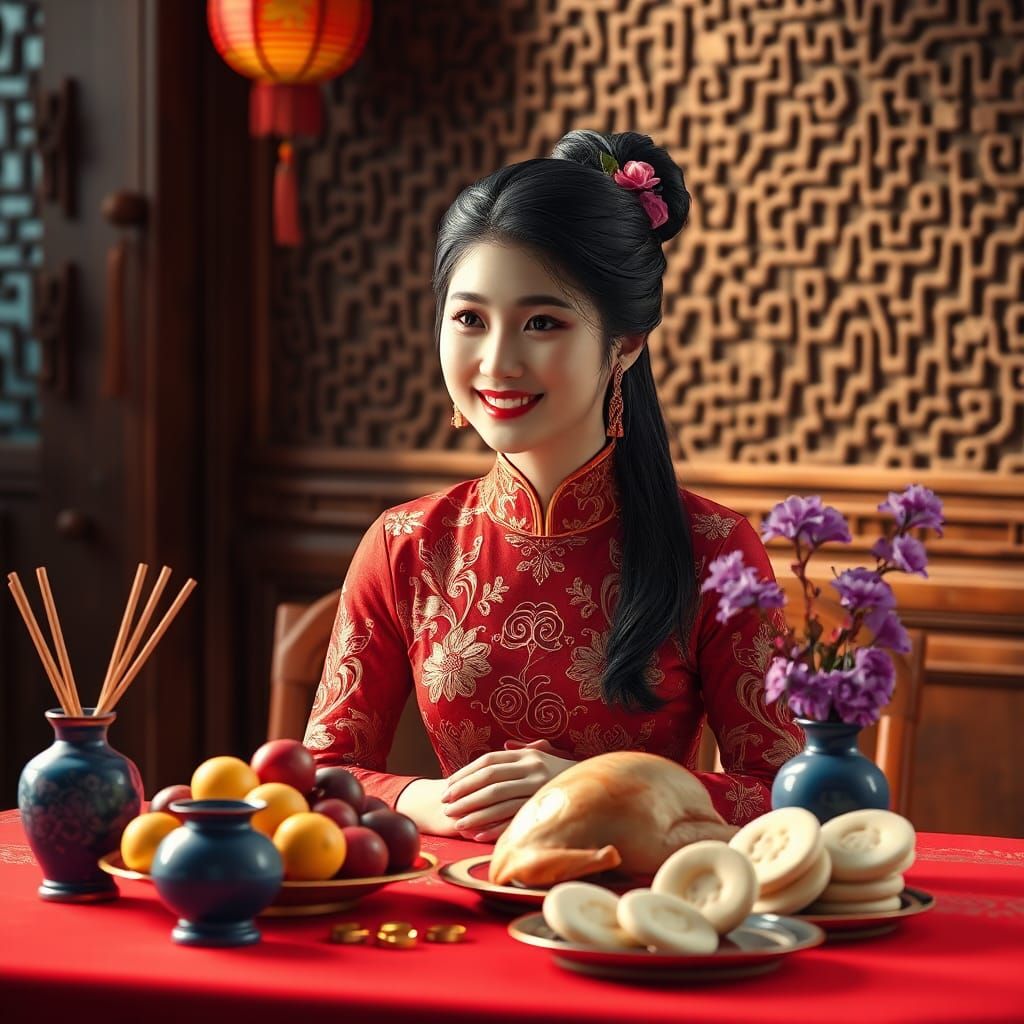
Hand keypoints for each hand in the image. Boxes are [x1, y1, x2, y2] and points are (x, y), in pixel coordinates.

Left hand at [440, 739, 576, 841]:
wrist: (601, 786)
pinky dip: (494, 827)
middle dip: (464, 793)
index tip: (448, 786)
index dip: (466, 773)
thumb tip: (506, 743)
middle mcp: (533, 769)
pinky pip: (515, 819)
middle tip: (445, 804)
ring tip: (456, 821)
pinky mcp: (545, 809)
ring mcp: (540, 788)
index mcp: (528, 756)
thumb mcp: (545, 757)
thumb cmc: (564, 774)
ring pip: (499, 800)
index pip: (489, 761)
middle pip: (490, 779)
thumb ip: (524, 751)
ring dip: (474, 812)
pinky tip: (477, 835)